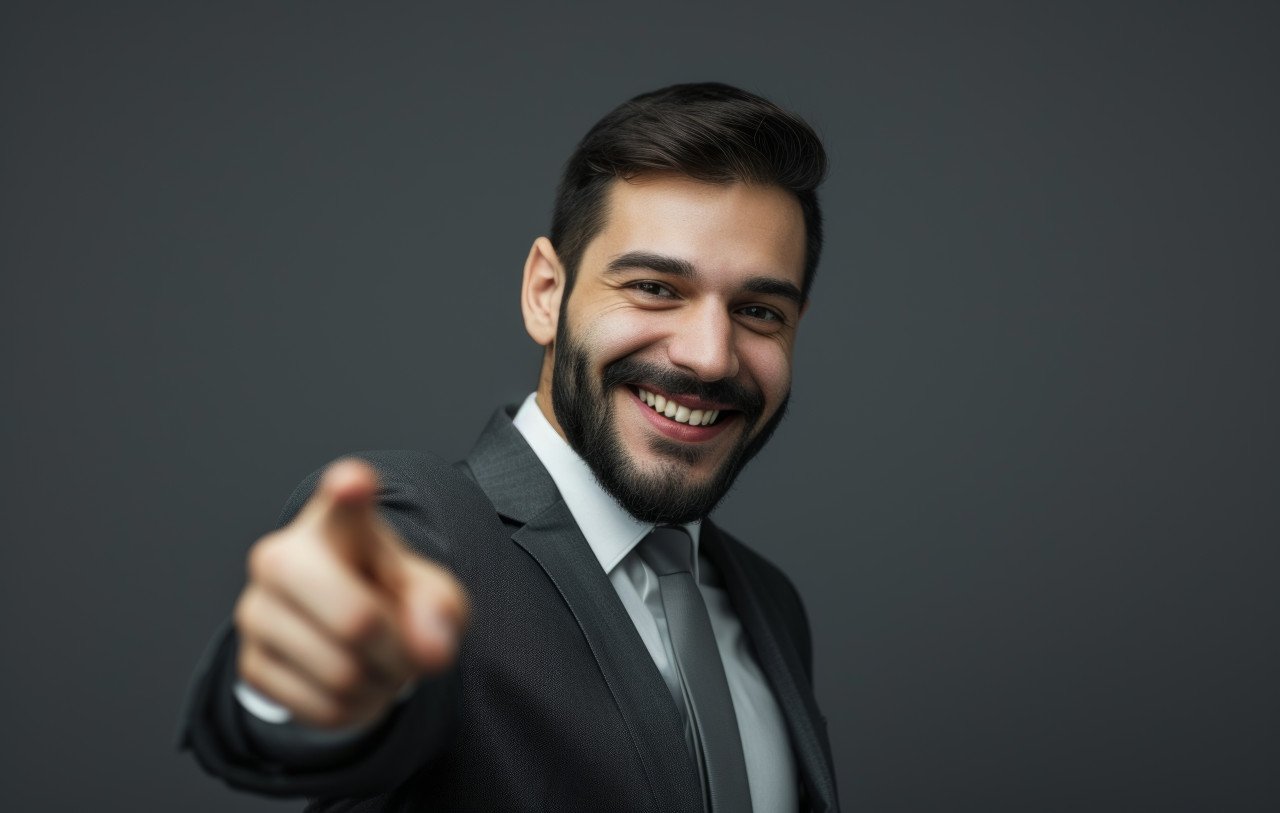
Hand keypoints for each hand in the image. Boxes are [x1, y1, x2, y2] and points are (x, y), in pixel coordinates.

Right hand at [234, 458, 468, 727]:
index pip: (343, 501)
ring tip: (380, 661)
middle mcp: (281, 556)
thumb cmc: (391, 595)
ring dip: (381, 683)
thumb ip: (441, 609)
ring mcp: (256, 610)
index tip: (354, 482)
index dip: (350, 492)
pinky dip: (356, 708)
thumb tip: (429, 649)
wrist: (351, 633)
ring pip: (342, 674)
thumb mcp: (432, 594)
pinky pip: (323, 707)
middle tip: (409, 647)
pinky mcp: (249, 664)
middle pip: (356, 621)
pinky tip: (356, 683)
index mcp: (338, 522)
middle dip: (397, 649)